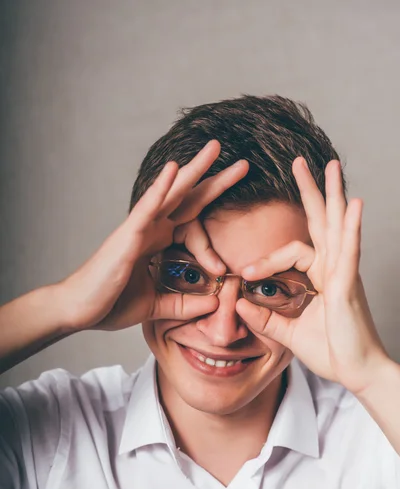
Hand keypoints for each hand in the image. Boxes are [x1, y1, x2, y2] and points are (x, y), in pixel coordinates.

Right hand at [56, 140, 248, 331]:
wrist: (80, 311)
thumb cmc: (111, 303)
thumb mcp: (157, 305)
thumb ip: (184, 304)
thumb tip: (215, 303)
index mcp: (158, 241)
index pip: (193, 216)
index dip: (215, 205)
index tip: (239, 209)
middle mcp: (151, 229)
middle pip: (188, 198)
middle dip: (214, 179)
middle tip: (243, 164)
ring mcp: (139, 229)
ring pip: (170, 193)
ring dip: (193, 171)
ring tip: (215, 148)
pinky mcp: (127, 237)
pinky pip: (146, 208)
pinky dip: (160, 188)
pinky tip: (174, 169)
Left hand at [236, 157, 388, 394]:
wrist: (356, 372)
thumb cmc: (331, 351)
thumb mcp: (289, 333)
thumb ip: (265, 319)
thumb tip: (239, 305)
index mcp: (322, 276)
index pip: (293, 251)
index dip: (267, 259)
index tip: (246, 273)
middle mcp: (334, 268)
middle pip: (321, 222)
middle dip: (311, 191)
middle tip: (301, 162)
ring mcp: (344, 274)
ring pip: (336, 227)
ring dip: (332, 195)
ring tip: (329, 166)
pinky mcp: (349, 286)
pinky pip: (349, 252)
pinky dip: (350, 228)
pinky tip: (352, 204)